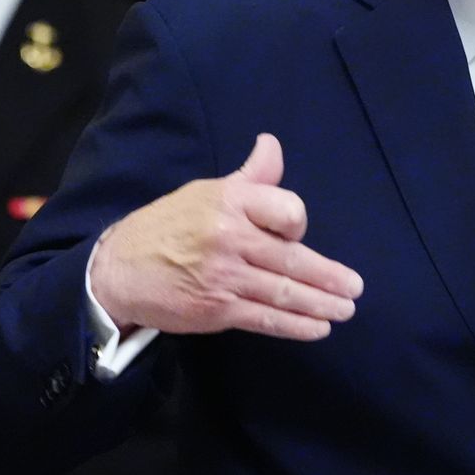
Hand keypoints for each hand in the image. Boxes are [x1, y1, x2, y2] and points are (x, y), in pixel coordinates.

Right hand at [90, 133, 362, 340]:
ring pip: (283, 292)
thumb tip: (272, 145)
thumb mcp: (207, 191)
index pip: (285, 209)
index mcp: (230, 202)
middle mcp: (230, 238)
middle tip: (355, 289)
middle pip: (291, 258)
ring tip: (345, 310)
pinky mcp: (217, 310)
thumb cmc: (169, 225)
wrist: (119, 269)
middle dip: (329, 277)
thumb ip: (250, 178)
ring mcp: (224, 277)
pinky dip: (295, 326)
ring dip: (320, 304)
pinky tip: (318, 328)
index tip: (299, 232)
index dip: (298, 222)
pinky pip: (265, 319)